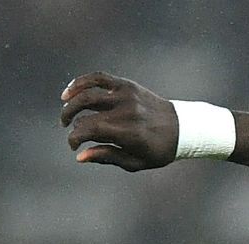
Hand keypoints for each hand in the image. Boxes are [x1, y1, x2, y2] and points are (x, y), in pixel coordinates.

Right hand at [60, 72, 177, 170]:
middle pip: (86, 114)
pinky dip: (81, 82)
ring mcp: (126, 96)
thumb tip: (79, 156)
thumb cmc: (159, 150)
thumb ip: (107, 157)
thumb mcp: (136, 161)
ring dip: (71, 103)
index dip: (74, 138)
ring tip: (66, 111)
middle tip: (65, 127)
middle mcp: (126, 112)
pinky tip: (70, 91)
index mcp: (128, 133)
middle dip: (71, 122)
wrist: (183, 128)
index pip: (88, 131)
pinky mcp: (127, 85)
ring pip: (88, 94)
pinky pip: (98, 77)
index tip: (73, 146)